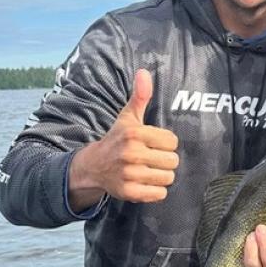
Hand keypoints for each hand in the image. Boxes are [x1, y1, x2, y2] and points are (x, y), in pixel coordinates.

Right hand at [68, 69, 179, 210]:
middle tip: (152, 159)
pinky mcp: (129, 192)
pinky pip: (159, 194)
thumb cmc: (117, 139)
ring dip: (162, 176)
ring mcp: (129, 174)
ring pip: (168, 178)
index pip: (172, 141)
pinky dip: (156, 191)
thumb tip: (144, 72)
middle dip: (165, 160)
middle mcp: (131, 154)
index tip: (154, 144)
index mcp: (135, 134)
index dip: (166, 143)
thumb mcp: (128, 117)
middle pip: (172, 161)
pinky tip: (145, 182)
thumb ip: (140, 96)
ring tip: (149, 170)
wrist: (93, 166)